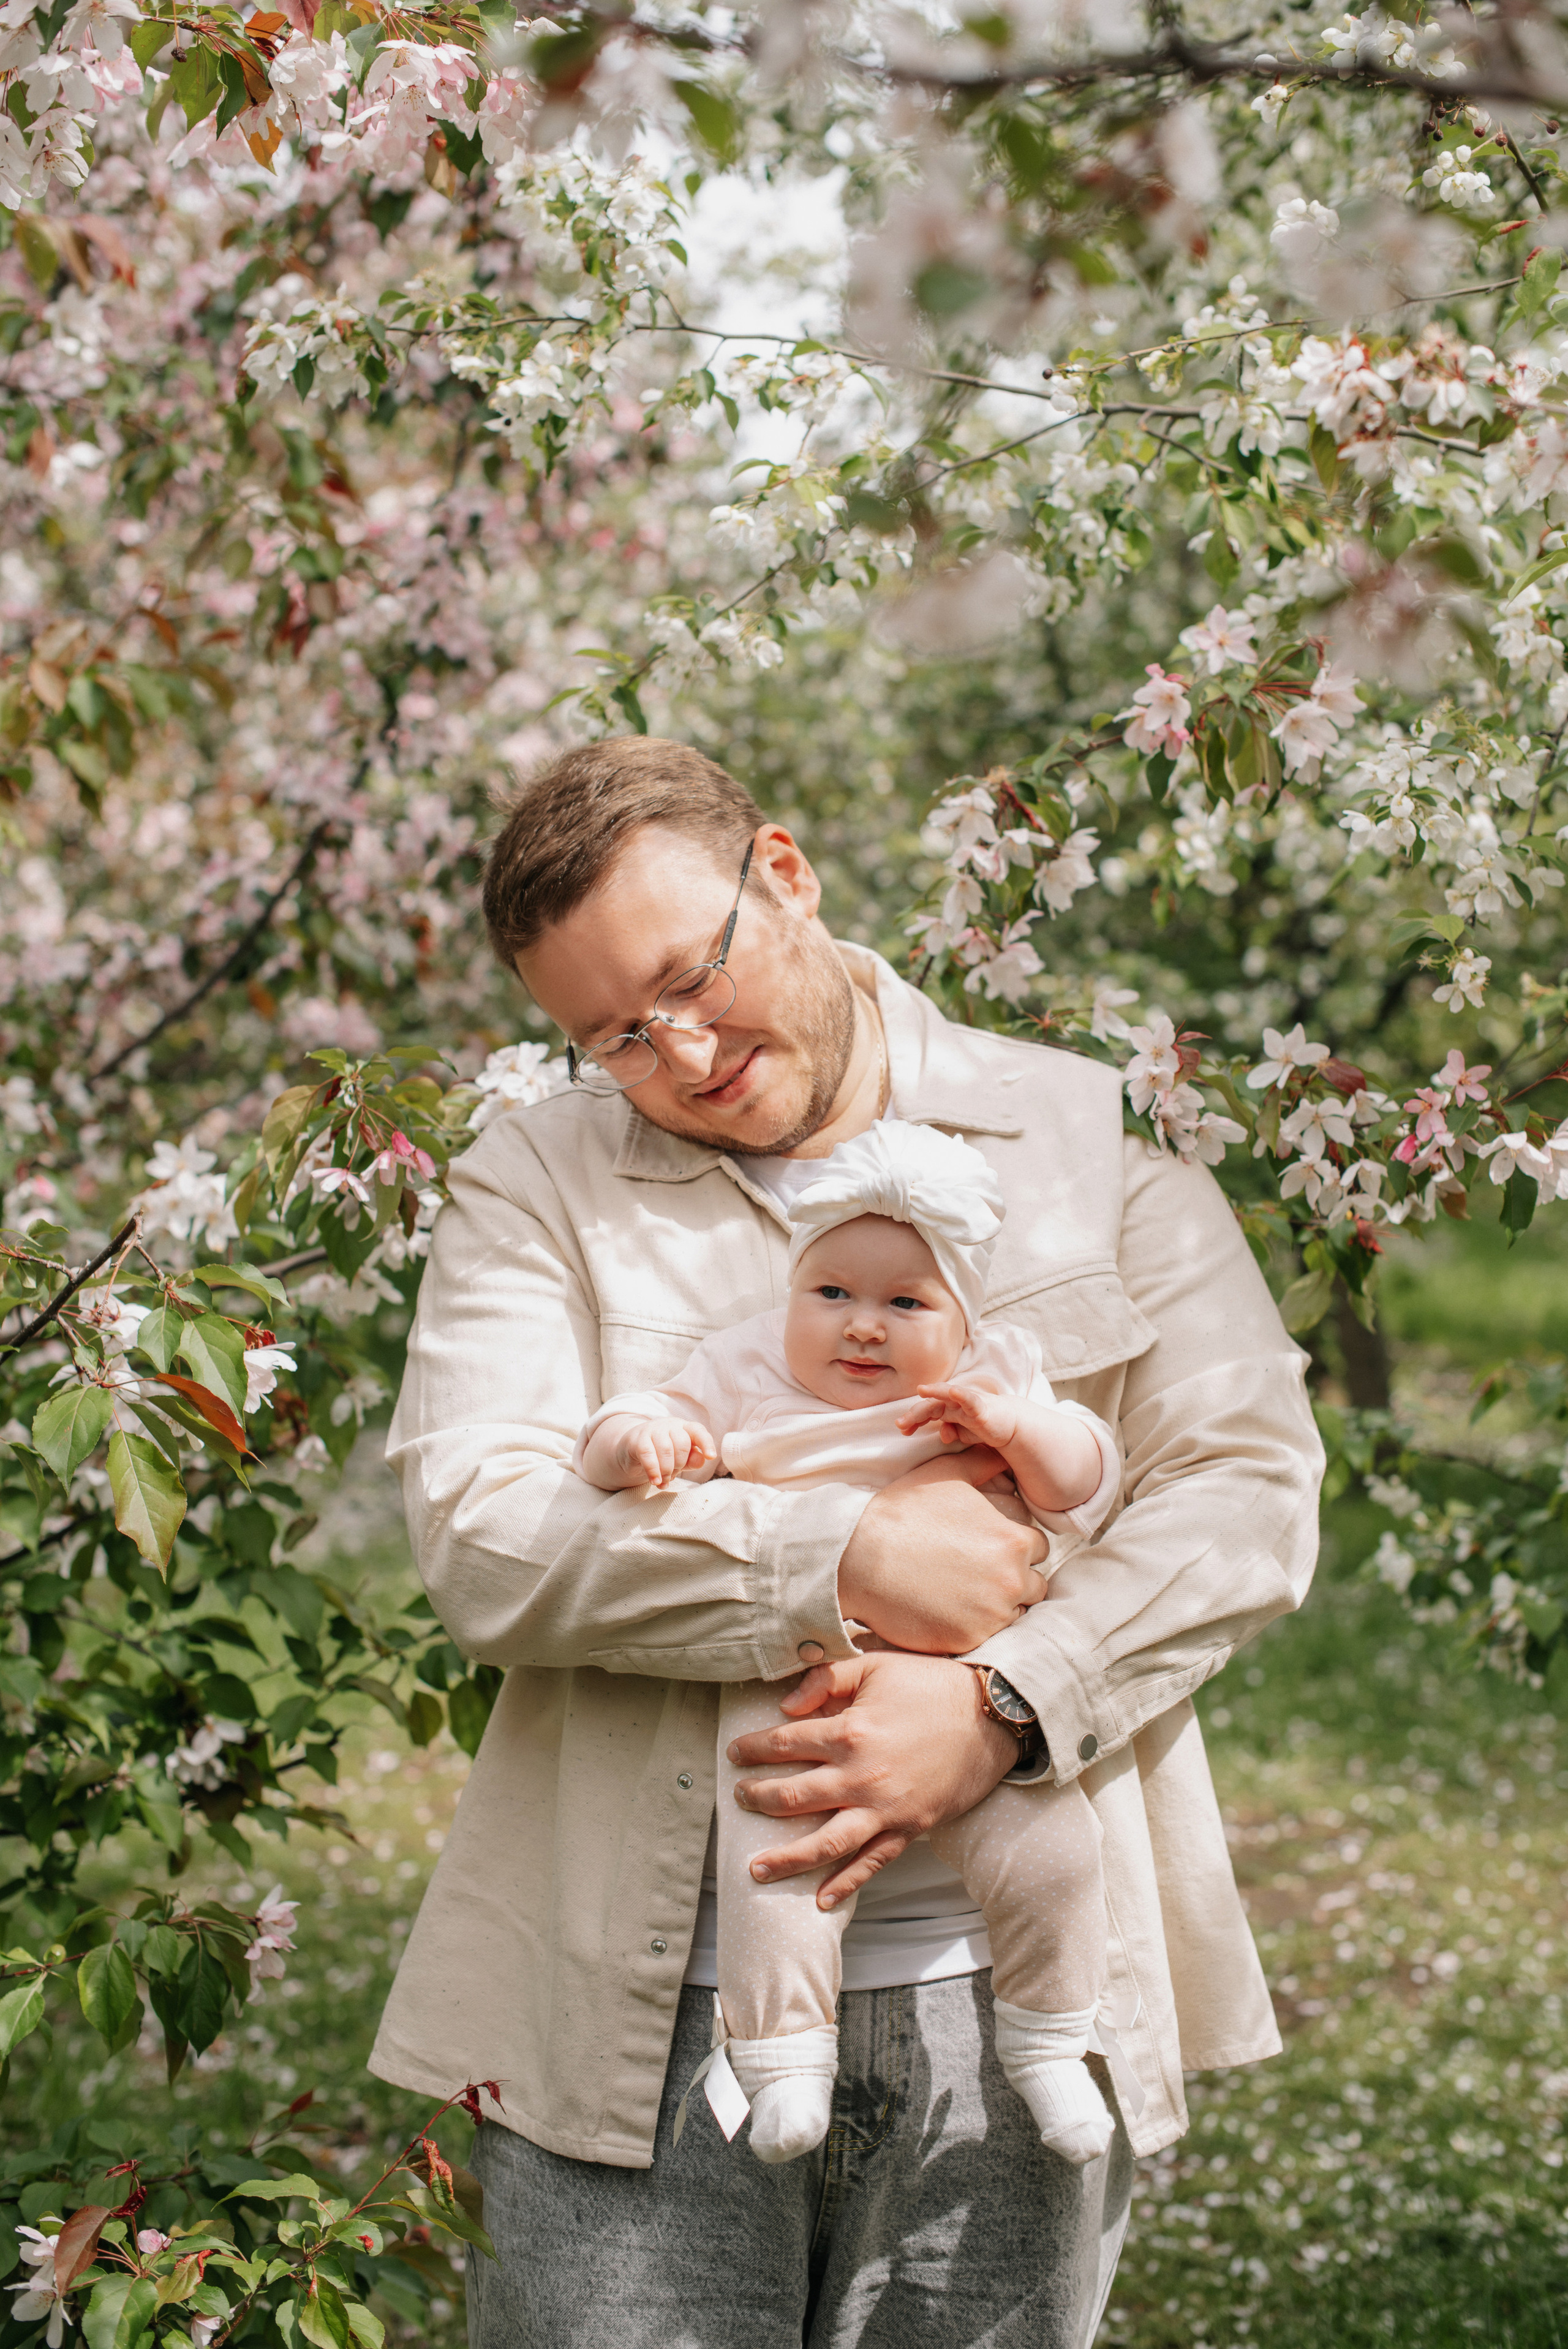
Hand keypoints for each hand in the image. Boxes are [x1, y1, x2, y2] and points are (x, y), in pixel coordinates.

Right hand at [614, 1415, 716, 1489]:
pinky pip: (648, 1454)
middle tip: (672, 1476)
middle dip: (679, 1465)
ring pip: (666, 1450)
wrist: (630, 1452)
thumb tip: (702, 1459)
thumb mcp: (679, 1460)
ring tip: (663, 1482)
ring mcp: (652, 1430)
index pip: (698, 1431)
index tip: (711, 1457)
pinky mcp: (637, 1439)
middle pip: (682, 1444)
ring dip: (666, 1471)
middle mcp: (669, 1425)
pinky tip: (655, 1481)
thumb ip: (692, 1460)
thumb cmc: (660, 1456)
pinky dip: (654, 1470)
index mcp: (683, 1428)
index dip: (706, 1443)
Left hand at [727, 1650, 1018, 1906]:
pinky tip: (821, 1899)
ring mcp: (885, 1808)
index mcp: (850, 1731)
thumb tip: (785, 1706)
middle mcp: (861, 1776)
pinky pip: (872, 1863)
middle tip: (739, 1799)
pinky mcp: (909, 1828)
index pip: (785, 1744)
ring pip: (825, 1842)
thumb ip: (826, 1678)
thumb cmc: (932, 1684)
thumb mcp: (876, 1664)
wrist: (992, 1716)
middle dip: (759, 1799)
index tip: (736, 1753)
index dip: (754, 1749)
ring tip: (756, 1869)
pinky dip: (845, 1884)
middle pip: (794, 1797)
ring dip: (787, 1858)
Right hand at [837, 1469, 1047, 1651]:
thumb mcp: (944, 1473)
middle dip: (1013, 1577)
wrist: (857, 1559)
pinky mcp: (968, 1640)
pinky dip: (972, 1625)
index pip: (1037, 1548)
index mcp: (1012, 1541)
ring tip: (963, 1591)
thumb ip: (983, 1463)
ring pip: (1013, 1612)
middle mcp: (1010, 1581)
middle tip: (978, 1571)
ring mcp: (990, 1616)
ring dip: (997, 1604)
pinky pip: (985, 1636)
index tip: (990, 1547)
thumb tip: (1003, 1453)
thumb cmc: (901, 1513)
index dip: (1015, 1546)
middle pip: (1032, 1584)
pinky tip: (947, 1608)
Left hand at [898, 1380, 1020, 1452]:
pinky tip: (954, 1392)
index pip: (926, 1412)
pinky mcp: (982, 1408)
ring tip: (921, 1390)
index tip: (902, 1431)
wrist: (1011, 1425)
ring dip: (935, 1391)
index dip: (913, 1420)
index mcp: (948, 1410)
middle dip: (915, 1413)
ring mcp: (968, 1403)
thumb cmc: (984, 1426)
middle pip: (931, 1405)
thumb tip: (943, 1435)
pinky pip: (971, 1400)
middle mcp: (955, 1403)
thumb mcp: (964, 1434)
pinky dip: (962, 1395)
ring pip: (949, 1395)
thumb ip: (951, 1432)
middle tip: (900, 1424)